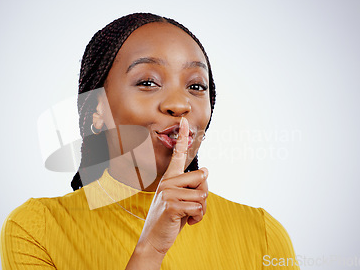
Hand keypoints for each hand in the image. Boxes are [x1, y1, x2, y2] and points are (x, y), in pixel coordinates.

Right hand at [126, 117, 208, 268]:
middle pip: (201, 178)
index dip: (182, 137)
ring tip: (187, 215)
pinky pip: (198, 208)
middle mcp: (167, 182)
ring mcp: (168, 193)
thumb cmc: (171, 219)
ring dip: (201, 210)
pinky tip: (186, 222)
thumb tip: (206, 172)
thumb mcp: (183, 200)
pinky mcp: (171, 205)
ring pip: (202, 195)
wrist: (154, 239)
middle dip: (203, 196)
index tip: (184, 121)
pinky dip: (197, 218)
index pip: (177, 155)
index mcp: (169, 178)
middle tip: (191, 207)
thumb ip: (193, 187)